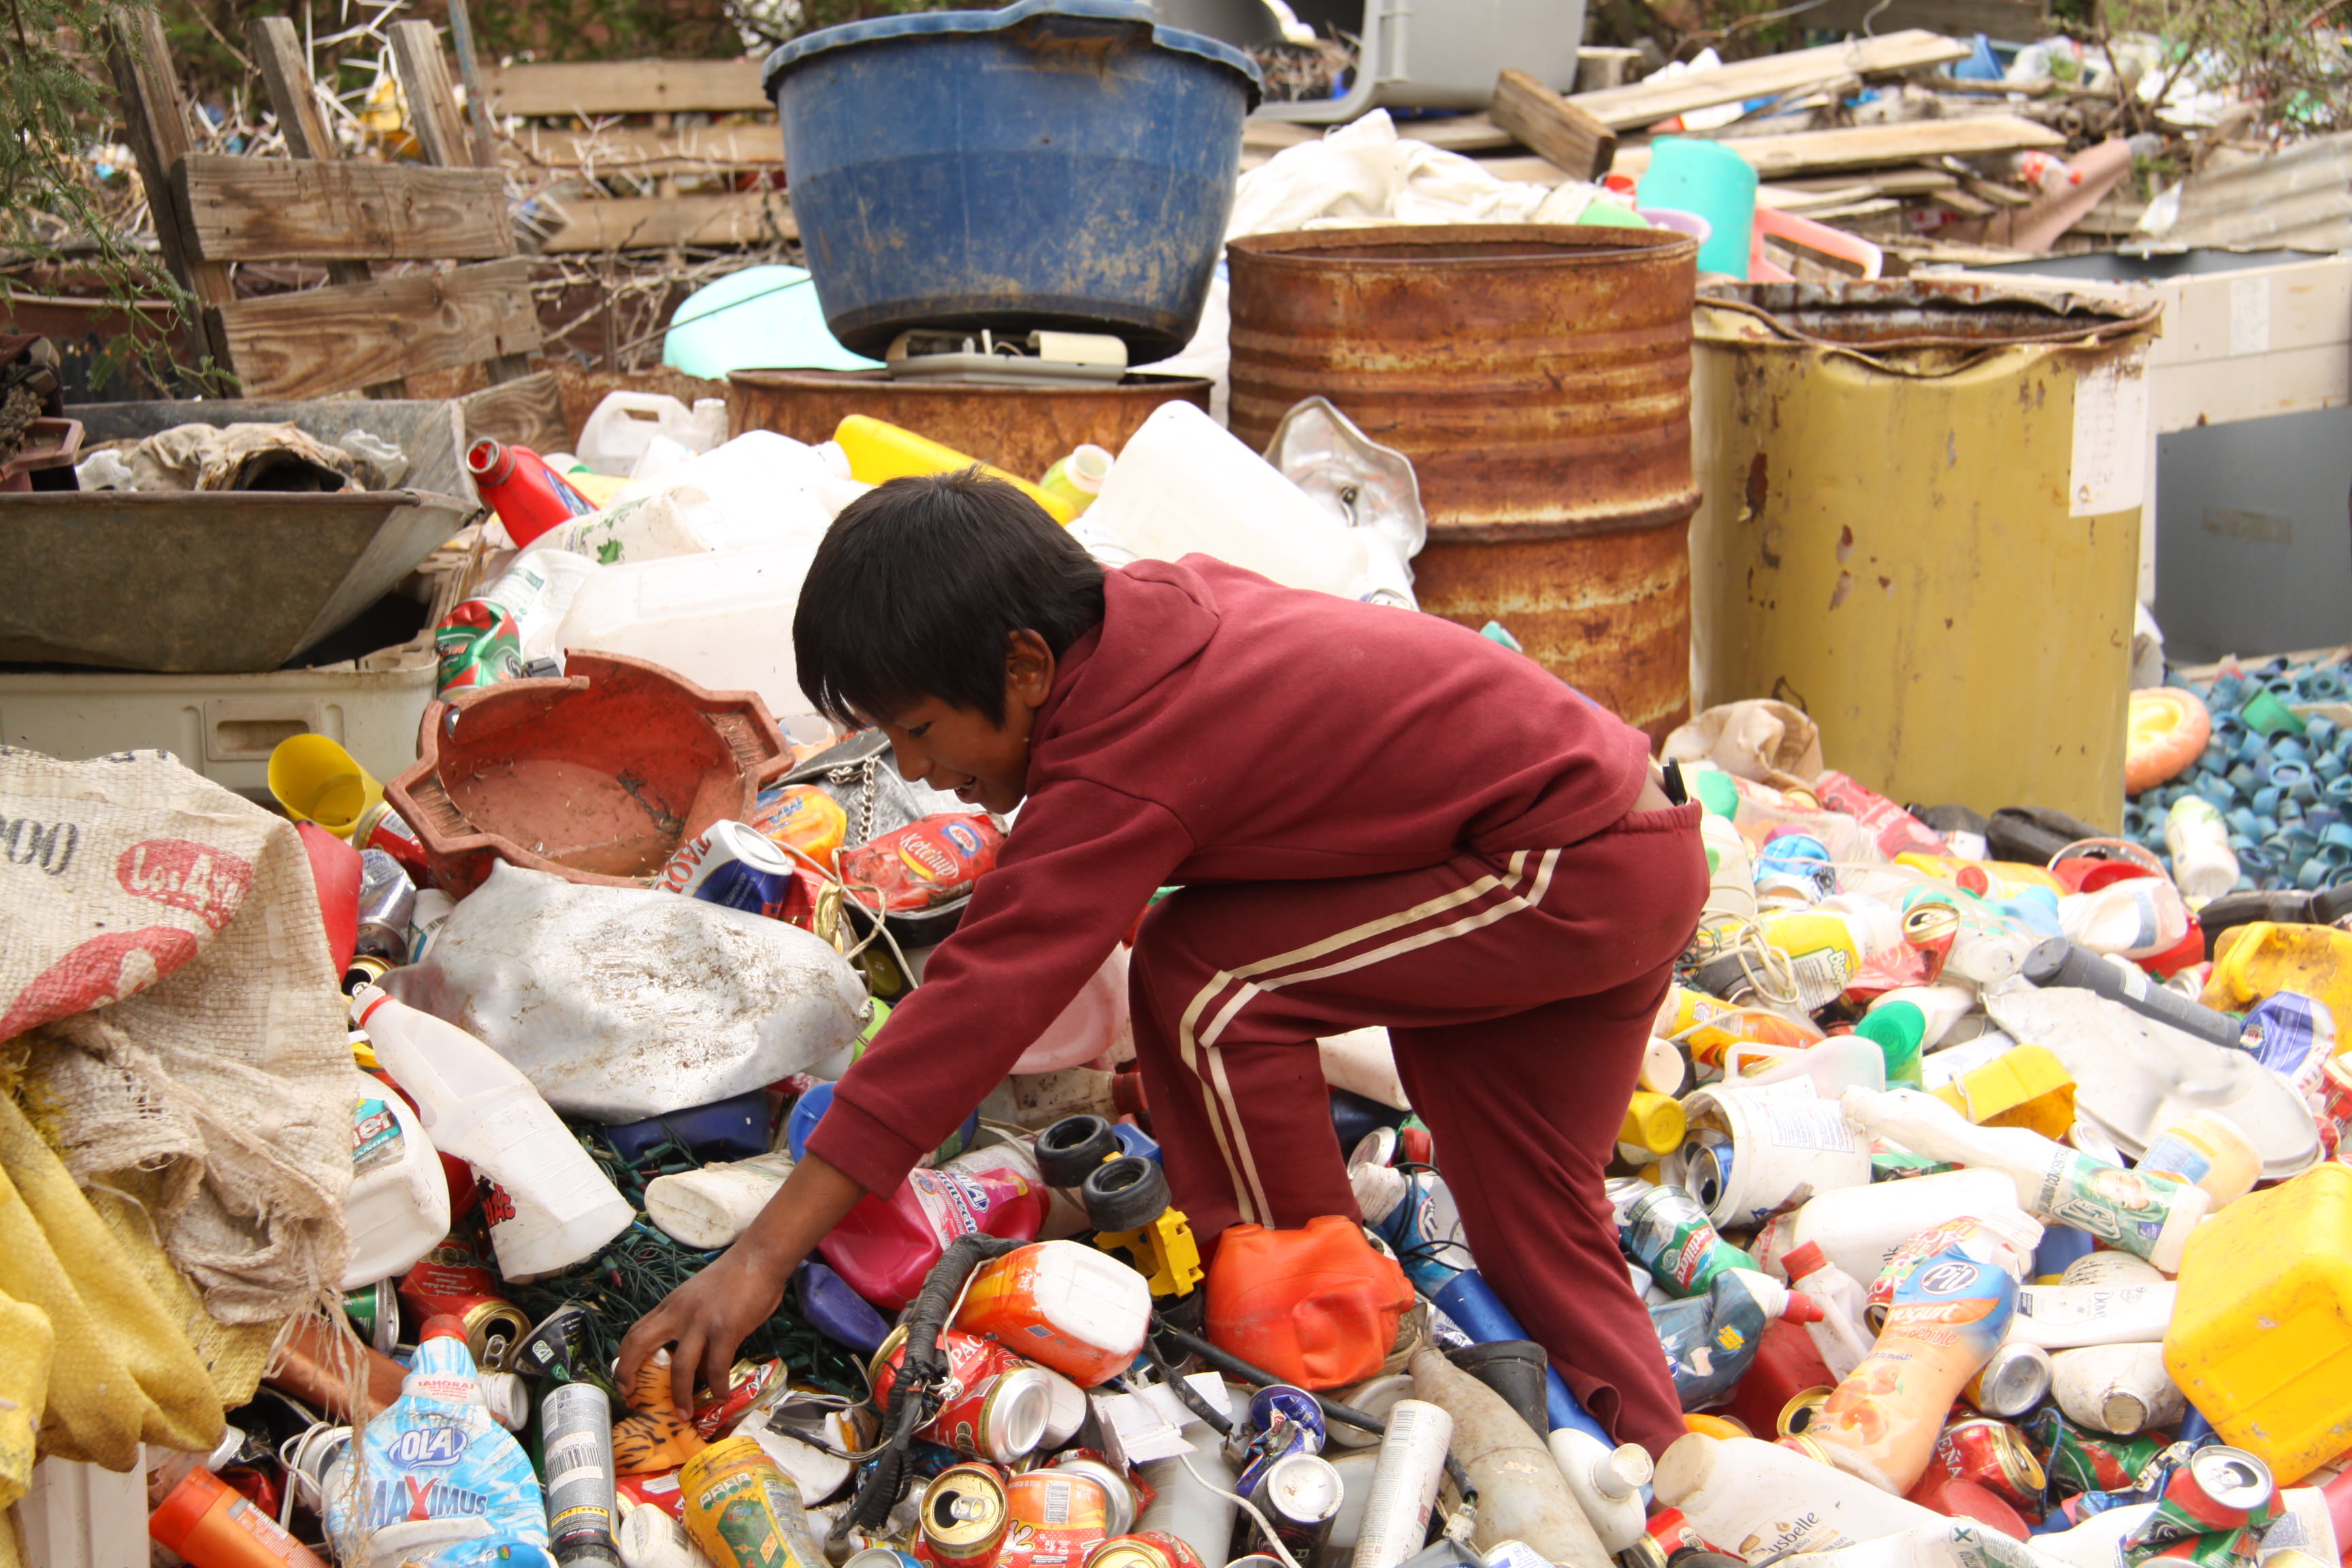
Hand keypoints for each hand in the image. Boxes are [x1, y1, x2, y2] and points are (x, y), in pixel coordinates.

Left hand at [619, 1247, 785, 1418]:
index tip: (623, 1381)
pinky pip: (716, 1368)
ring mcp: (701, 1322)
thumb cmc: (735, 1277)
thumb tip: (698, 1368)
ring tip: (683, 1414)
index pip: (636, 1331)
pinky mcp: (725, 1330)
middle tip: (631, 1398)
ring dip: (680, 1395)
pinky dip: (717, 1386)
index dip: (624, 1358)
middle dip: (629, 1373)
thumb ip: (692, 1327)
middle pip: (641, 1343)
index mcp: (671, 1305)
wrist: (760, 1257)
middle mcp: (679, 1313)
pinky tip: (722, 1395)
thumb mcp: (701, 1298)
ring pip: (680, 1366)